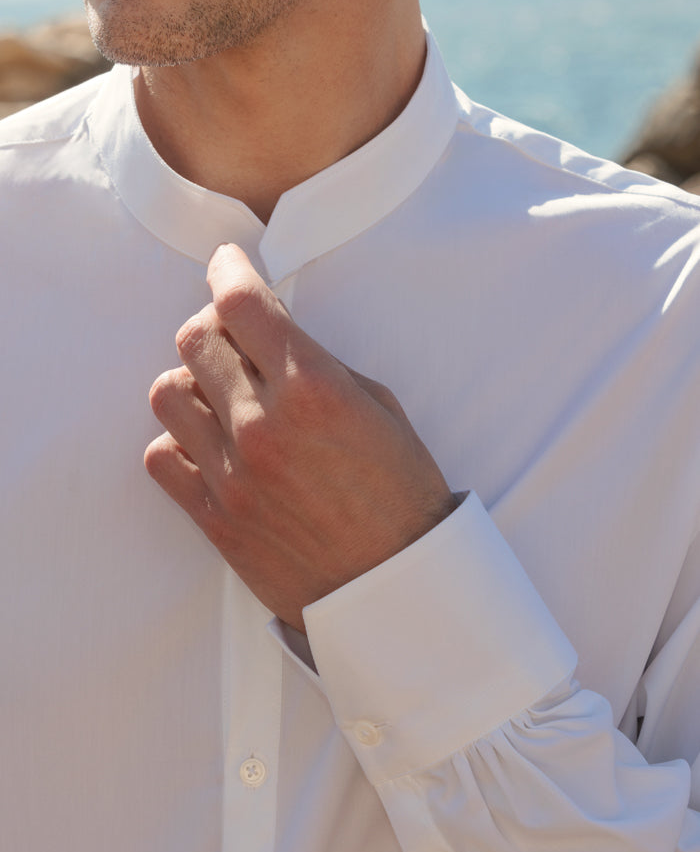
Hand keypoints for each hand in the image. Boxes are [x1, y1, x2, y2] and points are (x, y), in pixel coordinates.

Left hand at [145, 244, 456, 630]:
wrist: (395, 588)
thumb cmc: (403, 496)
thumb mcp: (382, 410)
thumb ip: (320, 366)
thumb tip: (274, 337)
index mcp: (314, 390)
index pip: (241, 303)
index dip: (227, 269)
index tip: (227, 263)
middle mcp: (264, 426)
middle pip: (194, 339)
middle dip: (211, 323)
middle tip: (233, 334)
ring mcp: (233, 474)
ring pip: (166, 394)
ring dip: (190, 382)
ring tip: (220, 395)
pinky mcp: (215, 517)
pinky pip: (160, 458)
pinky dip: (177, 443)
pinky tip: (209, 445)